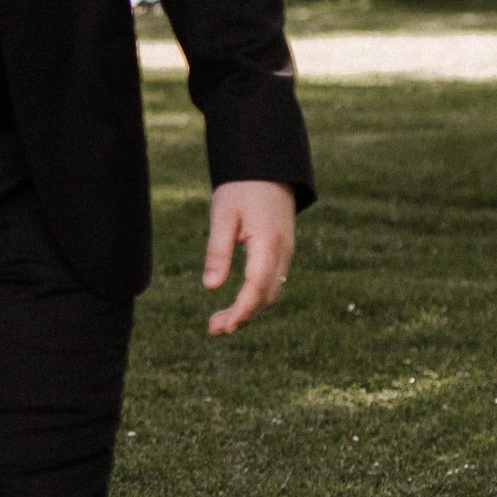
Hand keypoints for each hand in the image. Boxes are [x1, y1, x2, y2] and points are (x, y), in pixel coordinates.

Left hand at [202, 180, 295, 335]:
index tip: (223, 327)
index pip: (256, 287)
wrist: (267, 167)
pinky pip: (272, 282)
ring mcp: (286, 252)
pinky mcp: (282, 251)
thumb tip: (210, 287)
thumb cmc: (240, 188)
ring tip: (219, 322)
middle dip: (242, 317)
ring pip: (271, 292)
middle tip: (213, 329)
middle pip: (266, 296)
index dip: (241, 311)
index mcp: (268, 243)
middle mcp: (283, 252)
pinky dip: (256, 298)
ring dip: (249, 311)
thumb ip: (217, 251)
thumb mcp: (222, 216)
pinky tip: (237, 304)